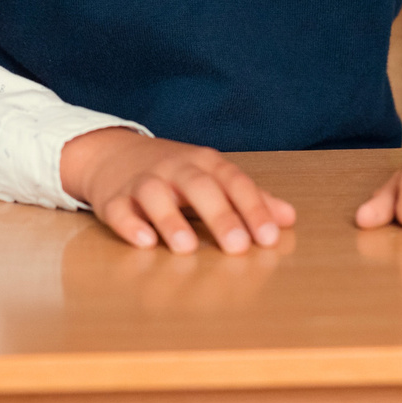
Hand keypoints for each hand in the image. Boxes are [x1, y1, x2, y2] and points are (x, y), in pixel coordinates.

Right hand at [59, 128, 296, 253]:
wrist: (113, 154)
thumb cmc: (175, 173)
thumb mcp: (213, 178)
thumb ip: (250, 198)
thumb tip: (289, 218)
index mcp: (204, 163)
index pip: (234, 181)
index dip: (253, 208)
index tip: (269, 237)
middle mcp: (174, 168)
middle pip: (199, 186)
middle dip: (219, 216)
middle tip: (238, 247)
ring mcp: (141, 182)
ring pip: (155, 195)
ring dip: (171, 220)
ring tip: (187, 248)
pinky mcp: (112, 199)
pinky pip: (118, 210)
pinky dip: (130, 225)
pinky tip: (144, 242)